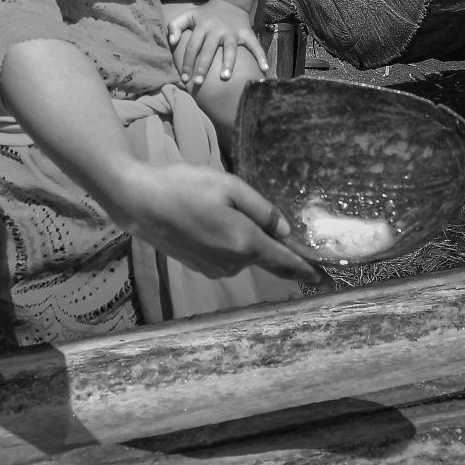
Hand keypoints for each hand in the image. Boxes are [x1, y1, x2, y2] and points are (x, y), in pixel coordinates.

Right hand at [100, 160, 319, 283]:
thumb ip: (263, 210)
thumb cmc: (184, 186)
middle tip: (239, 205)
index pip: (285, 262)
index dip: (307, 270)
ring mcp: (214, 269)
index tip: (325, 279)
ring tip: (215, 208)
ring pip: (243, 254)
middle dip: (263, 236)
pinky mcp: (199, 267)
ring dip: (240, 237)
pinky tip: (205, 220)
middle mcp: (233, 264)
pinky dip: (225, 242)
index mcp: (245, 243)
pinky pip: (226, 256)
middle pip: (262, 254)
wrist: (138, 202)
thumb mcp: (229, 186)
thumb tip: (286, 231)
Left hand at [166, 0, 268, 87]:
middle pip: (208, 50)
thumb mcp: (188, 15)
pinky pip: (254, 45)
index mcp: (202, 26)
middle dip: (203, 67)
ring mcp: (232, 32)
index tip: (184, 79)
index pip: (192, 47)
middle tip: (198, 83)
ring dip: (228, 63)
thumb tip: (171, 42)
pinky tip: (264, 69)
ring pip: (230, 49)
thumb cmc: (204, 15)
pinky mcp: (246, 33)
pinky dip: (261, 56)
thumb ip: (174, 26)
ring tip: (224, 77)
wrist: (229, 2)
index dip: (187, 63)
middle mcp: (217, 30)